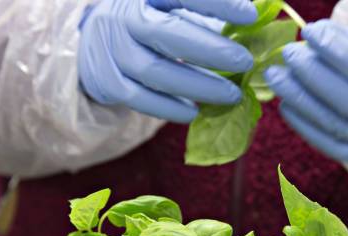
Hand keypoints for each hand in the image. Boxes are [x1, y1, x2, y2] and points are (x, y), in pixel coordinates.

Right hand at [78, 0, 256, 122]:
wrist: (92, 44)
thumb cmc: (146, 25)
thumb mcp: (168, 9)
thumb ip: (206, 17)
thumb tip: (255, 28)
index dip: (217, 3)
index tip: (251, 15)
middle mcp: (124, 18)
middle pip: (168, 34)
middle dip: (211, 50)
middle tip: (245, 62)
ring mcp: (112, 51)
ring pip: (157, 72)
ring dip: (199, 86)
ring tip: (232, 95)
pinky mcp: (108, 83)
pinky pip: (143, 99)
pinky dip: (171, 109)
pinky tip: (195, 112)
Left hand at [265, 20, 347, 170]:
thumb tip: (311, 36)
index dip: (337, 51)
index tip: (310, 32)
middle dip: (314, 77)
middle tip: (288, 55)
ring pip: (339, 127)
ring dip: (302, 102)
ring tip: (279, 78)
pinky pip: (331, 147)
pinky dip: (304, 126)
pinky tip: (287, 105)